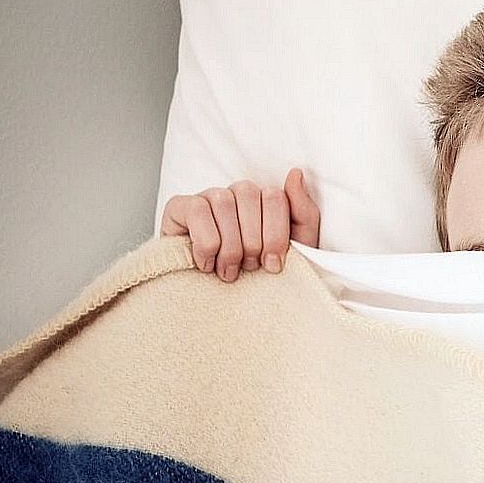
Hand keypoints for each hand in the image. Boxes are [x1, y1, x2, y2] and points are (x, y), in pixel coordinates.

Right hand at [159, 168, 320, 282]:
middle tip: (248, 268)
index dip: (275, 234)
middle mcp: (236, 194)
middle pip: (250, 195)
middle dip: (253, 242)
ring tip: (228, 271)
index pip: (275, 197)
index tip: (272, 265)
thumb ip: (303, 213)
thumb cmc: (259, 276)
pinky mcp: (179, 207)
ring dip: (230, 246)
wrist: (221, 308)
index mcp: (265, 201)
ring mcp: (208, 197)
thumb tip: (295, 174)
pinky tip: (206, 264)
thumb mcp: (295, 249)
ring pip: (224, 202)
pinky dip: (206, 243)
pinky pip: (197, 210)